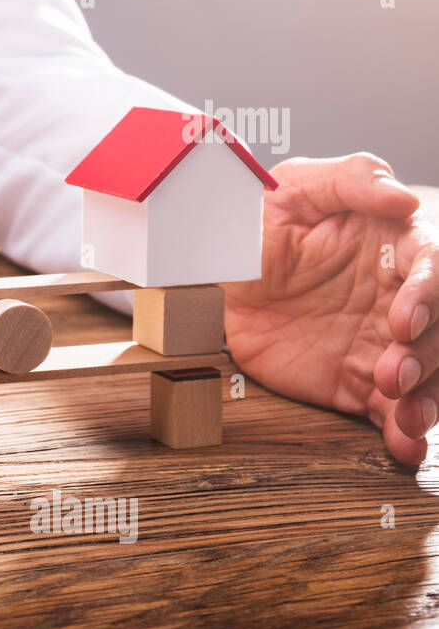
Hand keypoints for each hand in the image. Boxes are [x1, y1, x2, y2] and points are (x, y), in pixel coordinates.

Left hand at [225, 154, 438, 466]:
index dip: (428, 296)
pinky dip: (403, 433)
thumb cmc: (257, 220)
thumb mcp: (293, 187)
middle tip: (395, 374)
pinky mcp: (357, 384)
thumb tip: (403, 199)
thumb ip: (350, 181)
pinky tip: (404, 447)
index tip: (405, 320)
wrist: (212, 275)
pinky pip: (390, 412)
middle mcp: (399, 299)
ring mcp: (382, 345)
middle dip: (428, 356)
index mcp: (395, 247)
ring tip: (407, 420)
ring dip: (427, 400)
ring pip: (426, 376)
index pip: (433, 270)